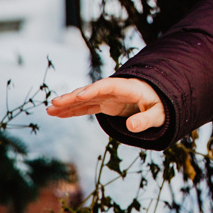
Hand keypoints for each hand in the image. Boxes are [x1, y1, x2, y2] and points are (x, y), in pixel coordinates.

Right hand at [47, 76, 165, 131]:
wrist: (161, 102)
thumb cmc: (163, 106)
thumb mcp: (160, 115)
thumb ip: (146, 120)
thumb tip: (131, 126)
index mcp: (129, 88)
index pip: (108, 86)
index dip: (94, 89)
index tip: (79, 95)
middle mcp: (115, 90)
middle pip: (91, 91)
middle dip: (73, 97)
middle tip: (54, 103)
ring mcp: (109, 97)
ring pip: (85, 99)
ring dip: (68, 104)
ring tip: (49, 110)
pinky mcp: (106, 105)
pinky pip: (86, 107)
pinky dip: (73, 110)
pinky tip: (58, 113)